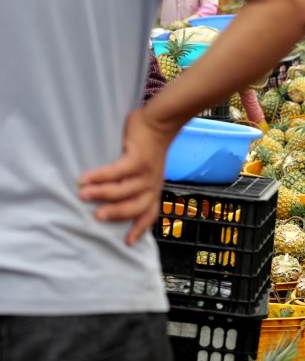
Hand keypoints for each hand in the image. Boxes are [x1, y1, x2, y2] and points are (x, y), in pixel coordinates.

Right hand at [79, 108, 175, 245]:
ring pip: (123, 190)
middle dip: (116, 214)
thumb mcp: (149, 170)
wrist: (161, 122)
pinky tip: (85, 178)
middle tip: (97, 217)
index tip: (127, 243)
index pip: (150, 213)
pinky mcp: (138, 159)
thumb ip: (136, 183)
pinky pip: (116, 172)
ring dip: (102, 194)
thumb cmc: (149, 147)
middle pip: (135, 207)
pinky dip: (100, 176)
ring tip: (82, 195)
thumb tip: (111, 197)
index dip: (140, 229)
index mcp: (154, 189)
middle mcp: (152, 184)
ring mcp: (146, 172)